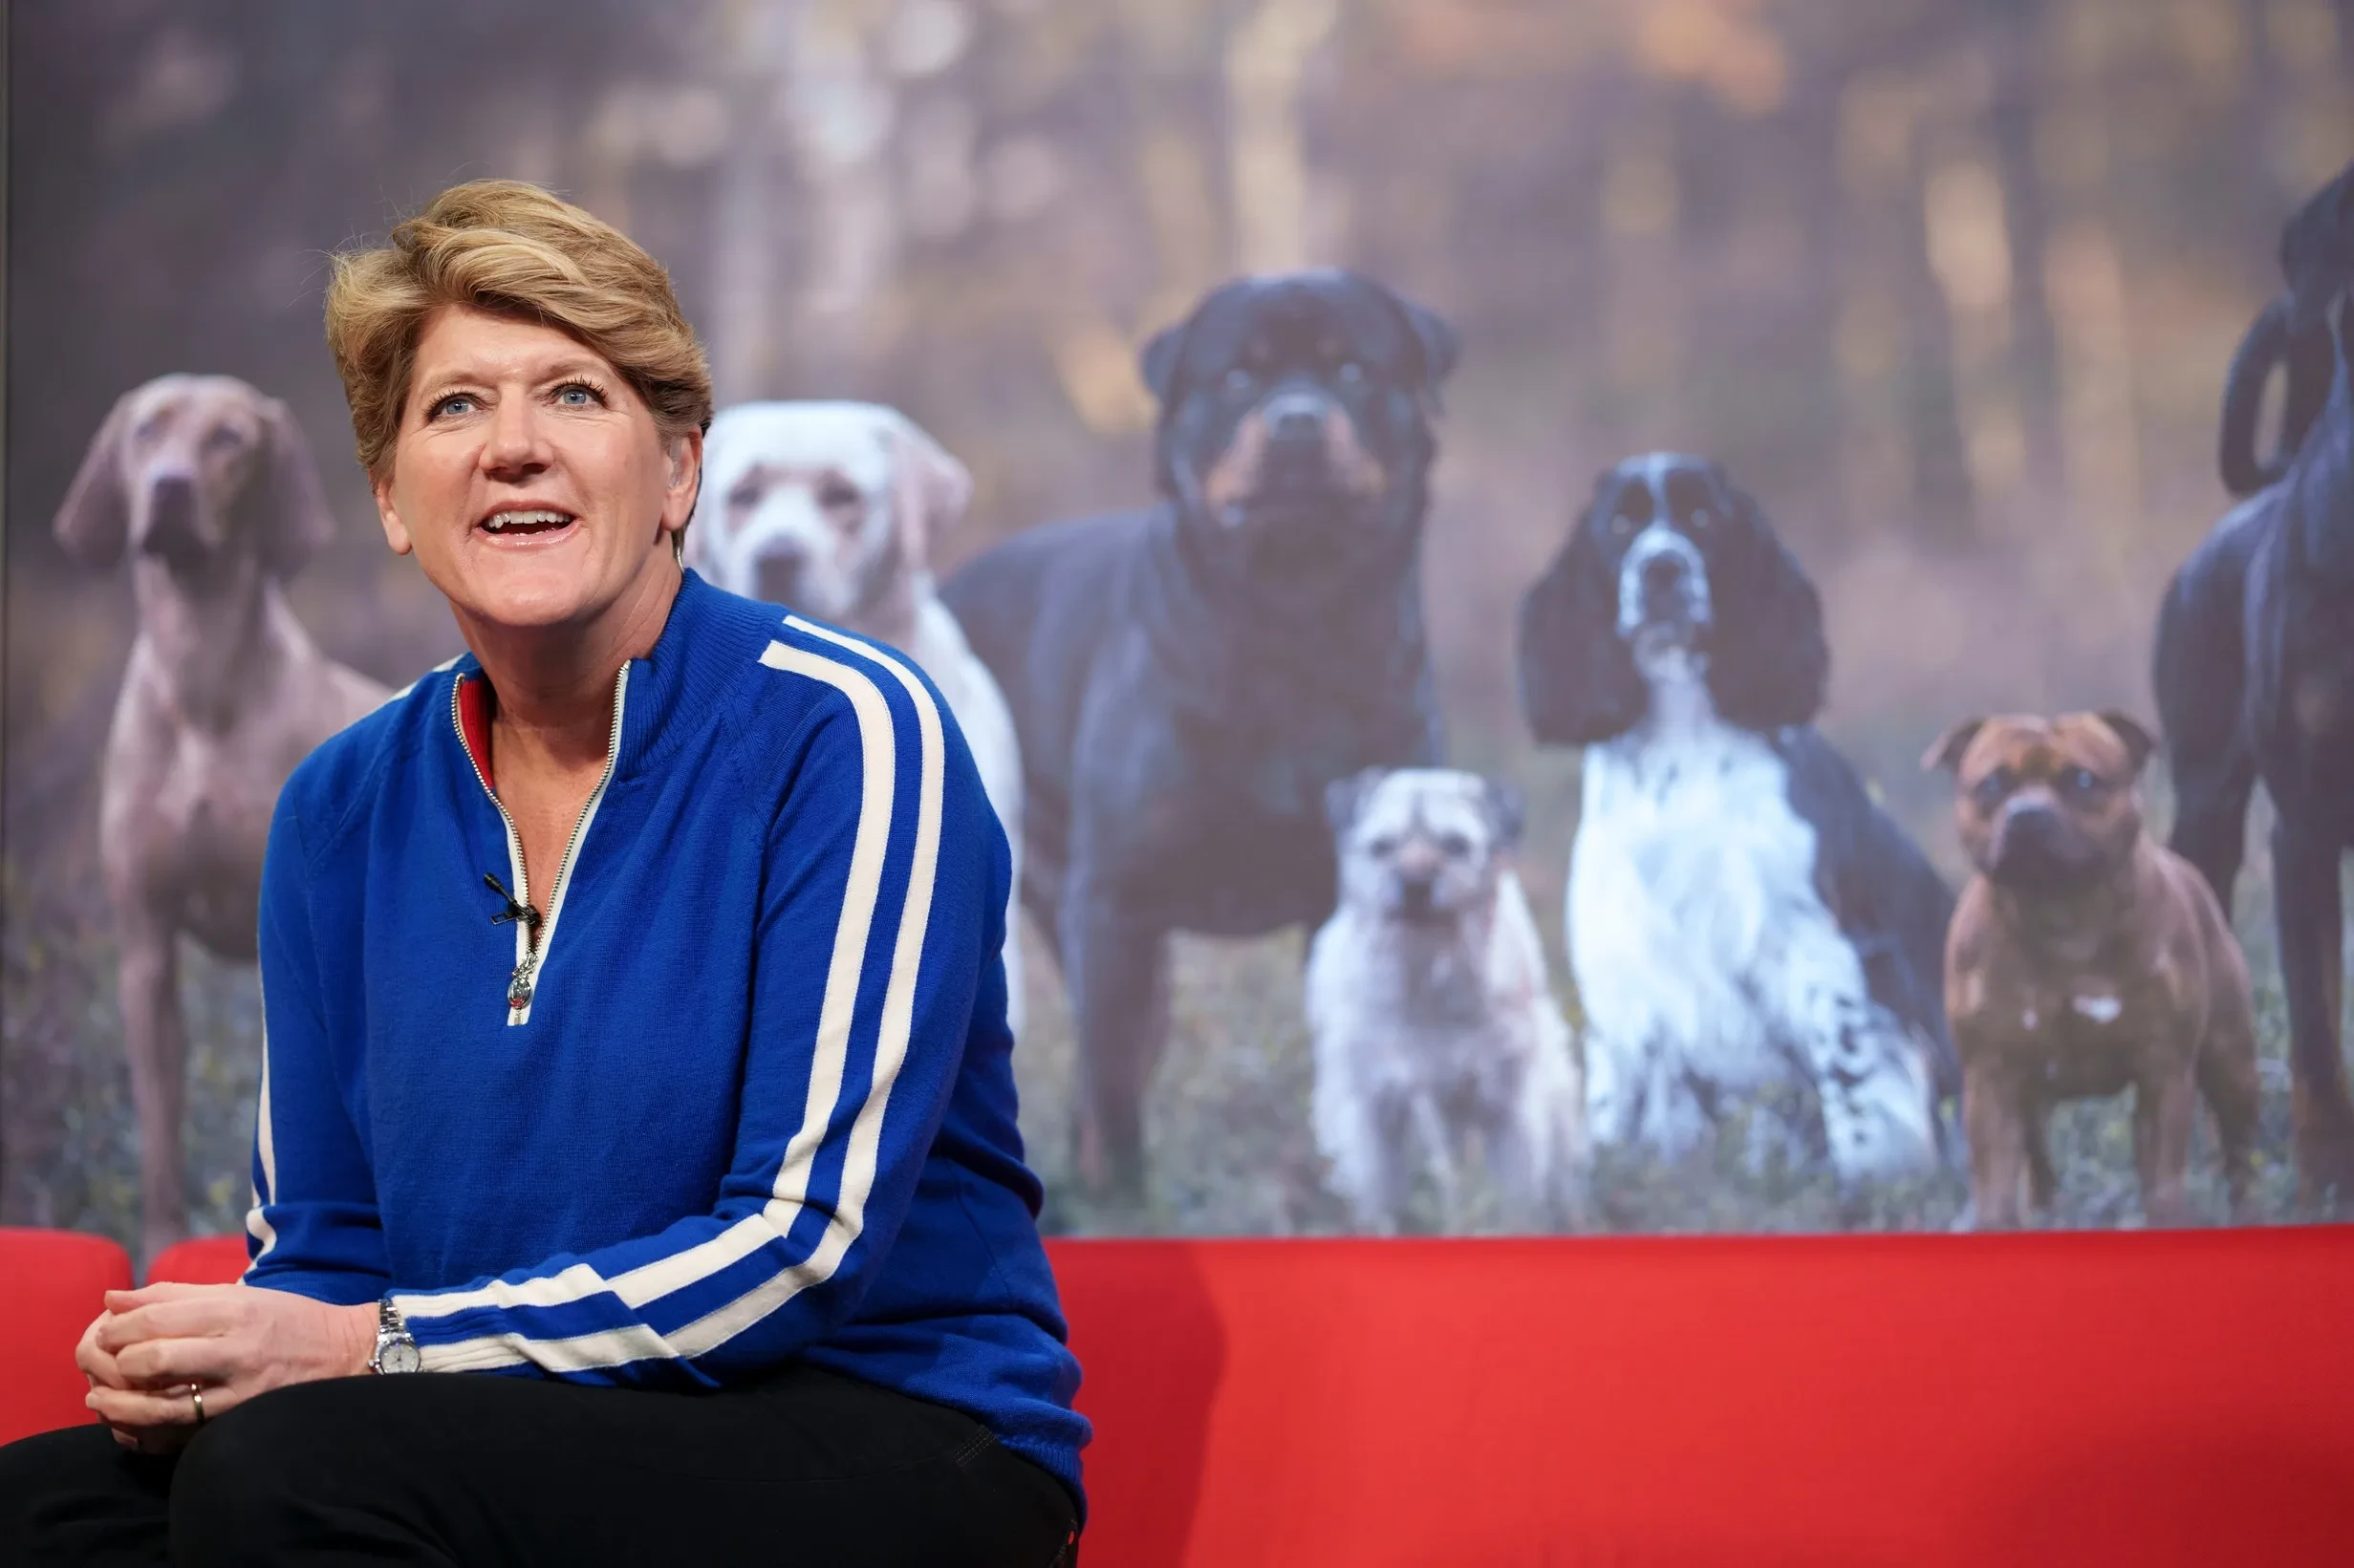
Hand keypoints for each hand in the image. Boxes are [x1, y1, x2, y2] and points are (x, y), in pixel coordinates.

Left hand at [84, 1282, 377, 1450]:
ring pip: (161, 1405)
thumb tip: (113, 1298)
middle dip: (117, 1362)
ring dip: (119, 1404)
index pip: (157, 1318)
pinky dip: (144, 1429)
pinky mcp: (240, 1420)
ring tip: (98, 1399)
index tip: (105, 1332)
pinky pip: (179, 1431)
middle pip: (155, 1358)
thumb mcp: (238, 1295)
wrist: (344, 1355)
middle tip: (102, 1362)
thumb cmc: (286, 1319)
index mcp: (234, 1310)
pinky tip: (128, 1423)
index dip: (118, 1327)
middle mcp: (236, 1349)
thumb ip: (174, 1295)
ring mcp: (239, 1390)